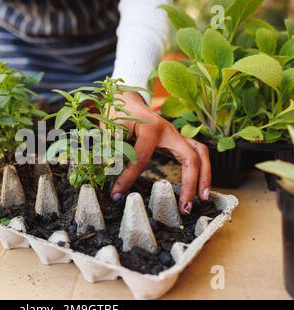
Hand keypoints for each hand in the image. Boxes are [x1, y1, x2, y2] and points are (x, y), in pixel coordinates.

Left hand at [110, 91, 210, 213]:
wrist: (126, 98)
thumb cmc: (117, 110)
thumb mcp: (108, 125)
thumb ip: (109, 145)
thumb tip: (106, 168)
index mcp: (150, 128)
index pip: (141, 160)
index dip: (127, 179)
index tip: (116, 195)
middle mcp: (169, 130)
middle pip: (191, 157)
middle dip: (190, 183)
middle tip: (186, 209)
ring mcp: (175, 134)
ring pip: (200, 153)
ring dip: (205, 176)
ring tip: (203, 199)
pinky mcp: (176, 139)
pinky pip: (196, 153)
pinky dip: (201, 169)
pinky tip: (198, 187)